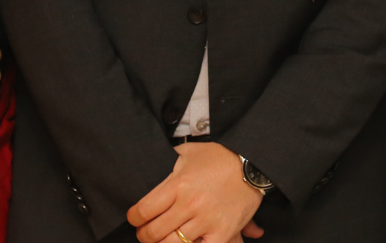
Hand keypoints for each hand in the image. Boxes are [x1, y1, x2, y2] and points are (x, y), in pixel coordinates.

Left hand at [127, 142, 266, 242]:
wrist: (251, 164)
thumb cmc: (219, 157)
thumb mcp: (188, 153)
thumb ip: (168, 163)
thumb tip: (150, 165)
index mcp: (178, 184)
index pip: (143, 211)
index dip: (133, 218)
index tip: (134, 219)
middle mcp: (189, 204)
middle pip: (154, 233)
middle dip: (144, 236)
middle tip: (146, 233)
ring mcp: (206, 221)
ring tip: (163, 240)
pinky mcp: (222, 233)